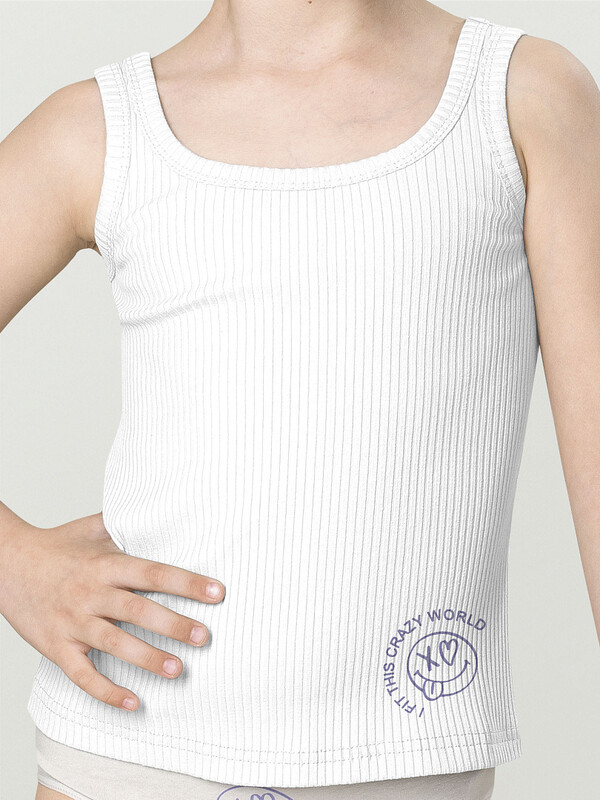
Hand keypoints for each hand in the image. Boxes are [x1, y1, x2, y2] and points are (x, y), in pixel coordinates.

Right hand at [0, 511, 224, 710]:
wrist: (5, 563)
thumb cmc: (55, 546)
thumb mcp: (91, 528)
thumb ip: (126, 525)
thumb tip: (163, 512)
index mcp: (104, 564)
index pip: (152, 572)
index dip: (186, 582)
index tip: (217, 591)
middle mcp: (90, 593)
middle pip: (138, 610)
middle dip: (174, 625)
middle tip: (205, 637)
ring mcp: (72, 622)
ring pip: (114, 643)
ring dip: (147, 659)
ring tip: (178, 670)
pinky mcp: (56, 647)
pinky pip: (82, 675)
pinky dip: (106, 691)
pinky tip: (133, 702)